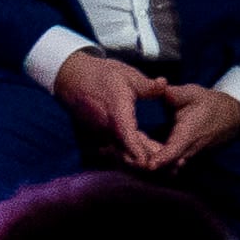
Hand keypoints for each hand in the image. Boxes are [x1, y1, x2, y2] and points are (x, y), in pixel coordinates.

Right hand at [48, 49, 165, 161]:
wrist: (71, 77)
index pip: (125, 134)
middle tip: (169, 165)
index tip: (147, 163)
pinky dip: (130, 152)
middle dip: (145, 160)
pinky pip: (116, 147)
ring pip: (121, 150)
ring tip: (162, 161)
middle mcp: (106, 126)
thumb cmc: (99, 75)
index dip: (135, 149)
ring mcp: (101, 132)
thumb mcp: (126, 75)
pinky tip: (146, 153)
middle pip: (126, 149)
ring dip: (139, 157)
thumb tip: (164, 84)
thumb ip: (147, 85)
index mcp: (115, 110)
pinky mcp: (100, 134)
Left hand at [132, 82, 239, 171]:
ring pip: (169, 168)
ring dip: (152, 166)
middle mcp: (189, 149)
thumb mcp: (193, 93)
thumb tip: (159, 86)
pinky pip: (170, 166)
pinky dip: (157, 164)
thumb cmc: (209, 103)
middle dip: (150, 165)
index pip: (176, 150)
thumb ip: (174, 93)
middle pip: (169, 165)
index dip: (162, 158)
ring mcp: (188, 156)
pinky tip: (138, 157)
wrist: (231, 116)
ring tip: (128, 160)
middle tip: (127, 161)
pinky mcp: (185, 157)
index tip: (148, 165)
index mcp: (189, 133)